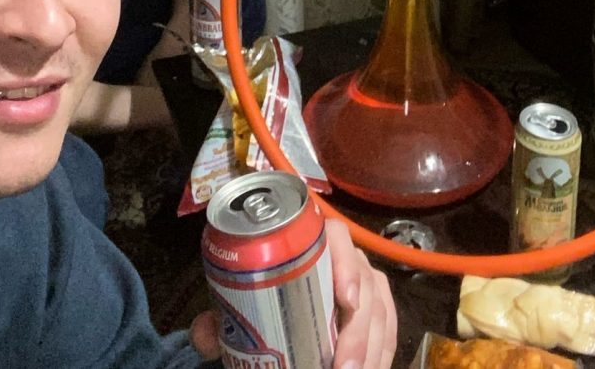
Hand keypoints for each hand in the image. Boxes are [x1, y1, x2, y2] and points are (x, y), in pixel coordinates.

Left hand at [188, 219, 396, 367]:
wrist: (289, 294)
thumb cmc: (265, 293)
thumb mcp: (240, 304)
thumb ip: (220, 318)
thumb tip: (206, 332)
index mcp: (314, 243)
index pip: (337, 238)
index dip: (347, 266)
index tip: (346, 302)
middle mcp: (347, 257)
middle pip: (366, 284)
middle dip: (358, 331)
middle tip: (342, 367)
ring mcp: (368, 282)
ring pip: (380, 312)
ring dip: (370, 351)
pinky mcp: (379, 310)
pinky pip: (388, 331)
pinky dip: (381, 354)